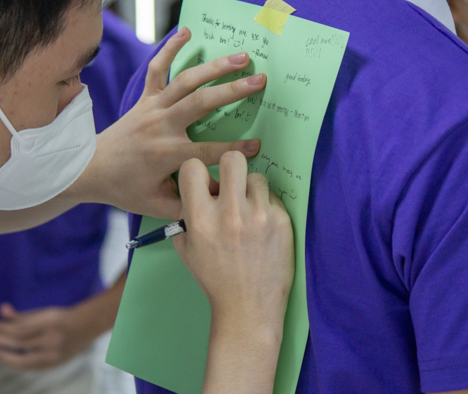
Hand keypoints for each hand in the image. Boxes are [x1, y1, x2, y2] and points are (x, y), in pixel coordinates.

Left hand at [0, 303, 90, 370]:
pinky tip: (7, 357)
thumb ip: (22, 315)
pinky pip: (29, 367)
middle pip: (19, 344)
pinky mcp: (53, 365)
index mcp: (50, 323)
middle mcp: (52, 340)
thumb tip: (1, 312)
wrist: (87, 327)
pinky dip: (15, 363)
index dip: (2, 330)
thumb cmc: (62, 317)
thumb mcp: (43, 312)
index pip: (19, 330)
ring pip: (22, 360)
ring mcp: (54, 355)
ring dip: (4, 356)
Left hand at [73, 27, 265, 219]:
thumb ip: (190, 203)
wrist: (89, 169)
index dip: (234, 150)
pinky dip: (169, 48)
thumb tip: (221, 196)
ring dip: (214, 67)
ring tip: (241, 57)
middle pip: (201, 103)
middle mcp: (161, 126)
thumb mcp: (157, 205)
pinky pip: (157, 69)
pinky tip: (186, 31)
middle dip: (233, 91)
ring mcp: (152, 108)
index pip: (208, 151)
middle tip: (260, 80)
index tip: (257, 146)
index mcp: (166, 154)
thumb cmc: (125, 189)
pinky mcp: (144, 98)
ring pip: (186, 81)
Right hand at [174, 152, 294, 392]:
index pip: (193, 167)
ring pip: (256, 178)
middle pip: (232, 159)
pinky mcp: (281, 222)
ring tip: (248, 212)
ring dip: (250, 190)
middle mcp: (229, 214)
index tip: (204, 184)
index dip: (198, 173)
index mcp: (200, 219)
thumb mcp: (186, 248)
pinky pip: (272, 197)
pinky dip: (266, 207)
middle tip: (231, 185)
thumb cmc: (214, 277)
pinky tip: (262, 228)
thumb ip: (187, 214)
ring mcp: (259, 216)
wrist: (247, 308)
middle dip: (230, 168)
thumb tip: (200, 187)